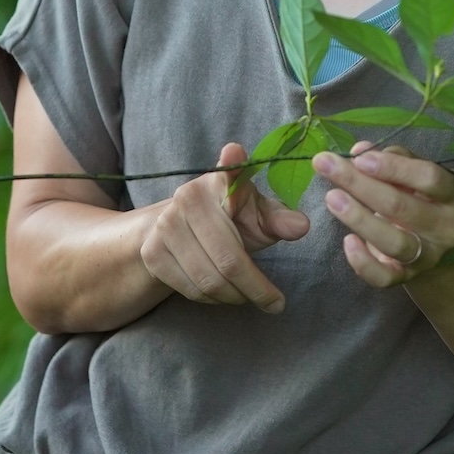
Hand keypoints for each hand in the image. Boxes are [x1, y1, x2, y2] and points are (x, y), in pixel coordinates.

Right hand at [140, 142, 309, 313]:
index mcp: (219, 181)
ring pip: (209, 280)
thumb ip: (279, 219)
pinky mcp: (152, 252)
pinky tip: (225, 293)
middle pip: (228, 258)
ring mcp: (165, 225)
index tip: (235, 150)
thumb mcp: (258, 215)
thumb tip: (301, 226)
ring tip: (251, 297)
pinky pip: (190, 290)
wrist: (181, 231)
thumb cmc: (231, 220)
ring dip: (236, 297)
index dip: (231, 161)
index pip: (228, 172)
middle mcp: (187, 197)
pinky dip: (213, 300)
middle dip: (256, 288)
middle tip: (275, 303)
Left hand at [312, 141, 453, 288]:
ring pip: (394, 242)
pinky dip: (364, 262)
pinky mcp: (407, 277)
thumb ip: (391, 157)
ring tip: (332, 197)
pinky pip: (385, 277)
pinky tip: (347, 241)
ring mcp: (428, 256)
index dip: (393, 167)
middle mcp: (446, 227)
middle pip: (402, 207)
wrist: (433, 241)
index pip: (428, 178)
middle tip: (326, 165)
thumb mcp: (415, 171)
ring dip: (359, 219)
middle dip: (360, 184)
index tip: (360, 158)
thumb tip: (360, 150)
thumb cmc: (420, 195)